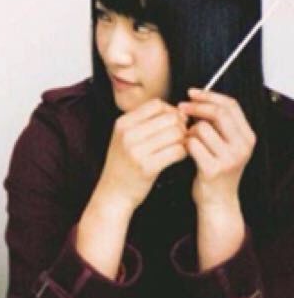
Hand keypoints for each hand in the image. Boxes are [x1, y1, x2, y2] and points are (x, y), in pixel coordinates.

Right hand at [96, 98, 187, 212]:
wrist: (113, 193)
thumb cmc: (124, 163)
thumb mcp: (124, 137)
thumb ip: (144, 122)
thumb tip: (177, 112)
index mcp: (122, 123)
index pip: (156, 104)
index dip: (171, 110)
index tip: (174, 122)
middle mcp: (127, 134)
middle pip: (169, 118)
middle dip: (180, 125)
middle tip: (182, 136)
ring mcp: (136, 151)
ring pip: (176, 133)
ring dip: (184, 139)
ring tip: (181, 146)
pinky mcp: (147, 167)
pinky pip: (177, 151)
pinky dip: (183, 153)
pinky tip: (179, 157)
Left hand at [178, 88, 255, 209]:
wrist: (217, 201)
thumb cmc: (214, 167)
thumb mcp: (224, 144)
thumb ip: (217, 123)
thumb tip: (195, 96)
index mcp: (247, 136)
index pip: (231, 105)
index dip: (209, 95)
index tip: (191, 92)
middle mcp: (242, 146)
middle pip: (218, 113)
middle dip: (196, 107)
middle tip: (180, 107)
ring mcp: (230, 159)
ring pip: (202, 128)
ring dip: (188, 130)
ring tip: (187, 139)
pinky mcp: (214, 169)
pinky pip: (192, 145)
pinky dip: (184, 144)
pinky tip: (183, 150)